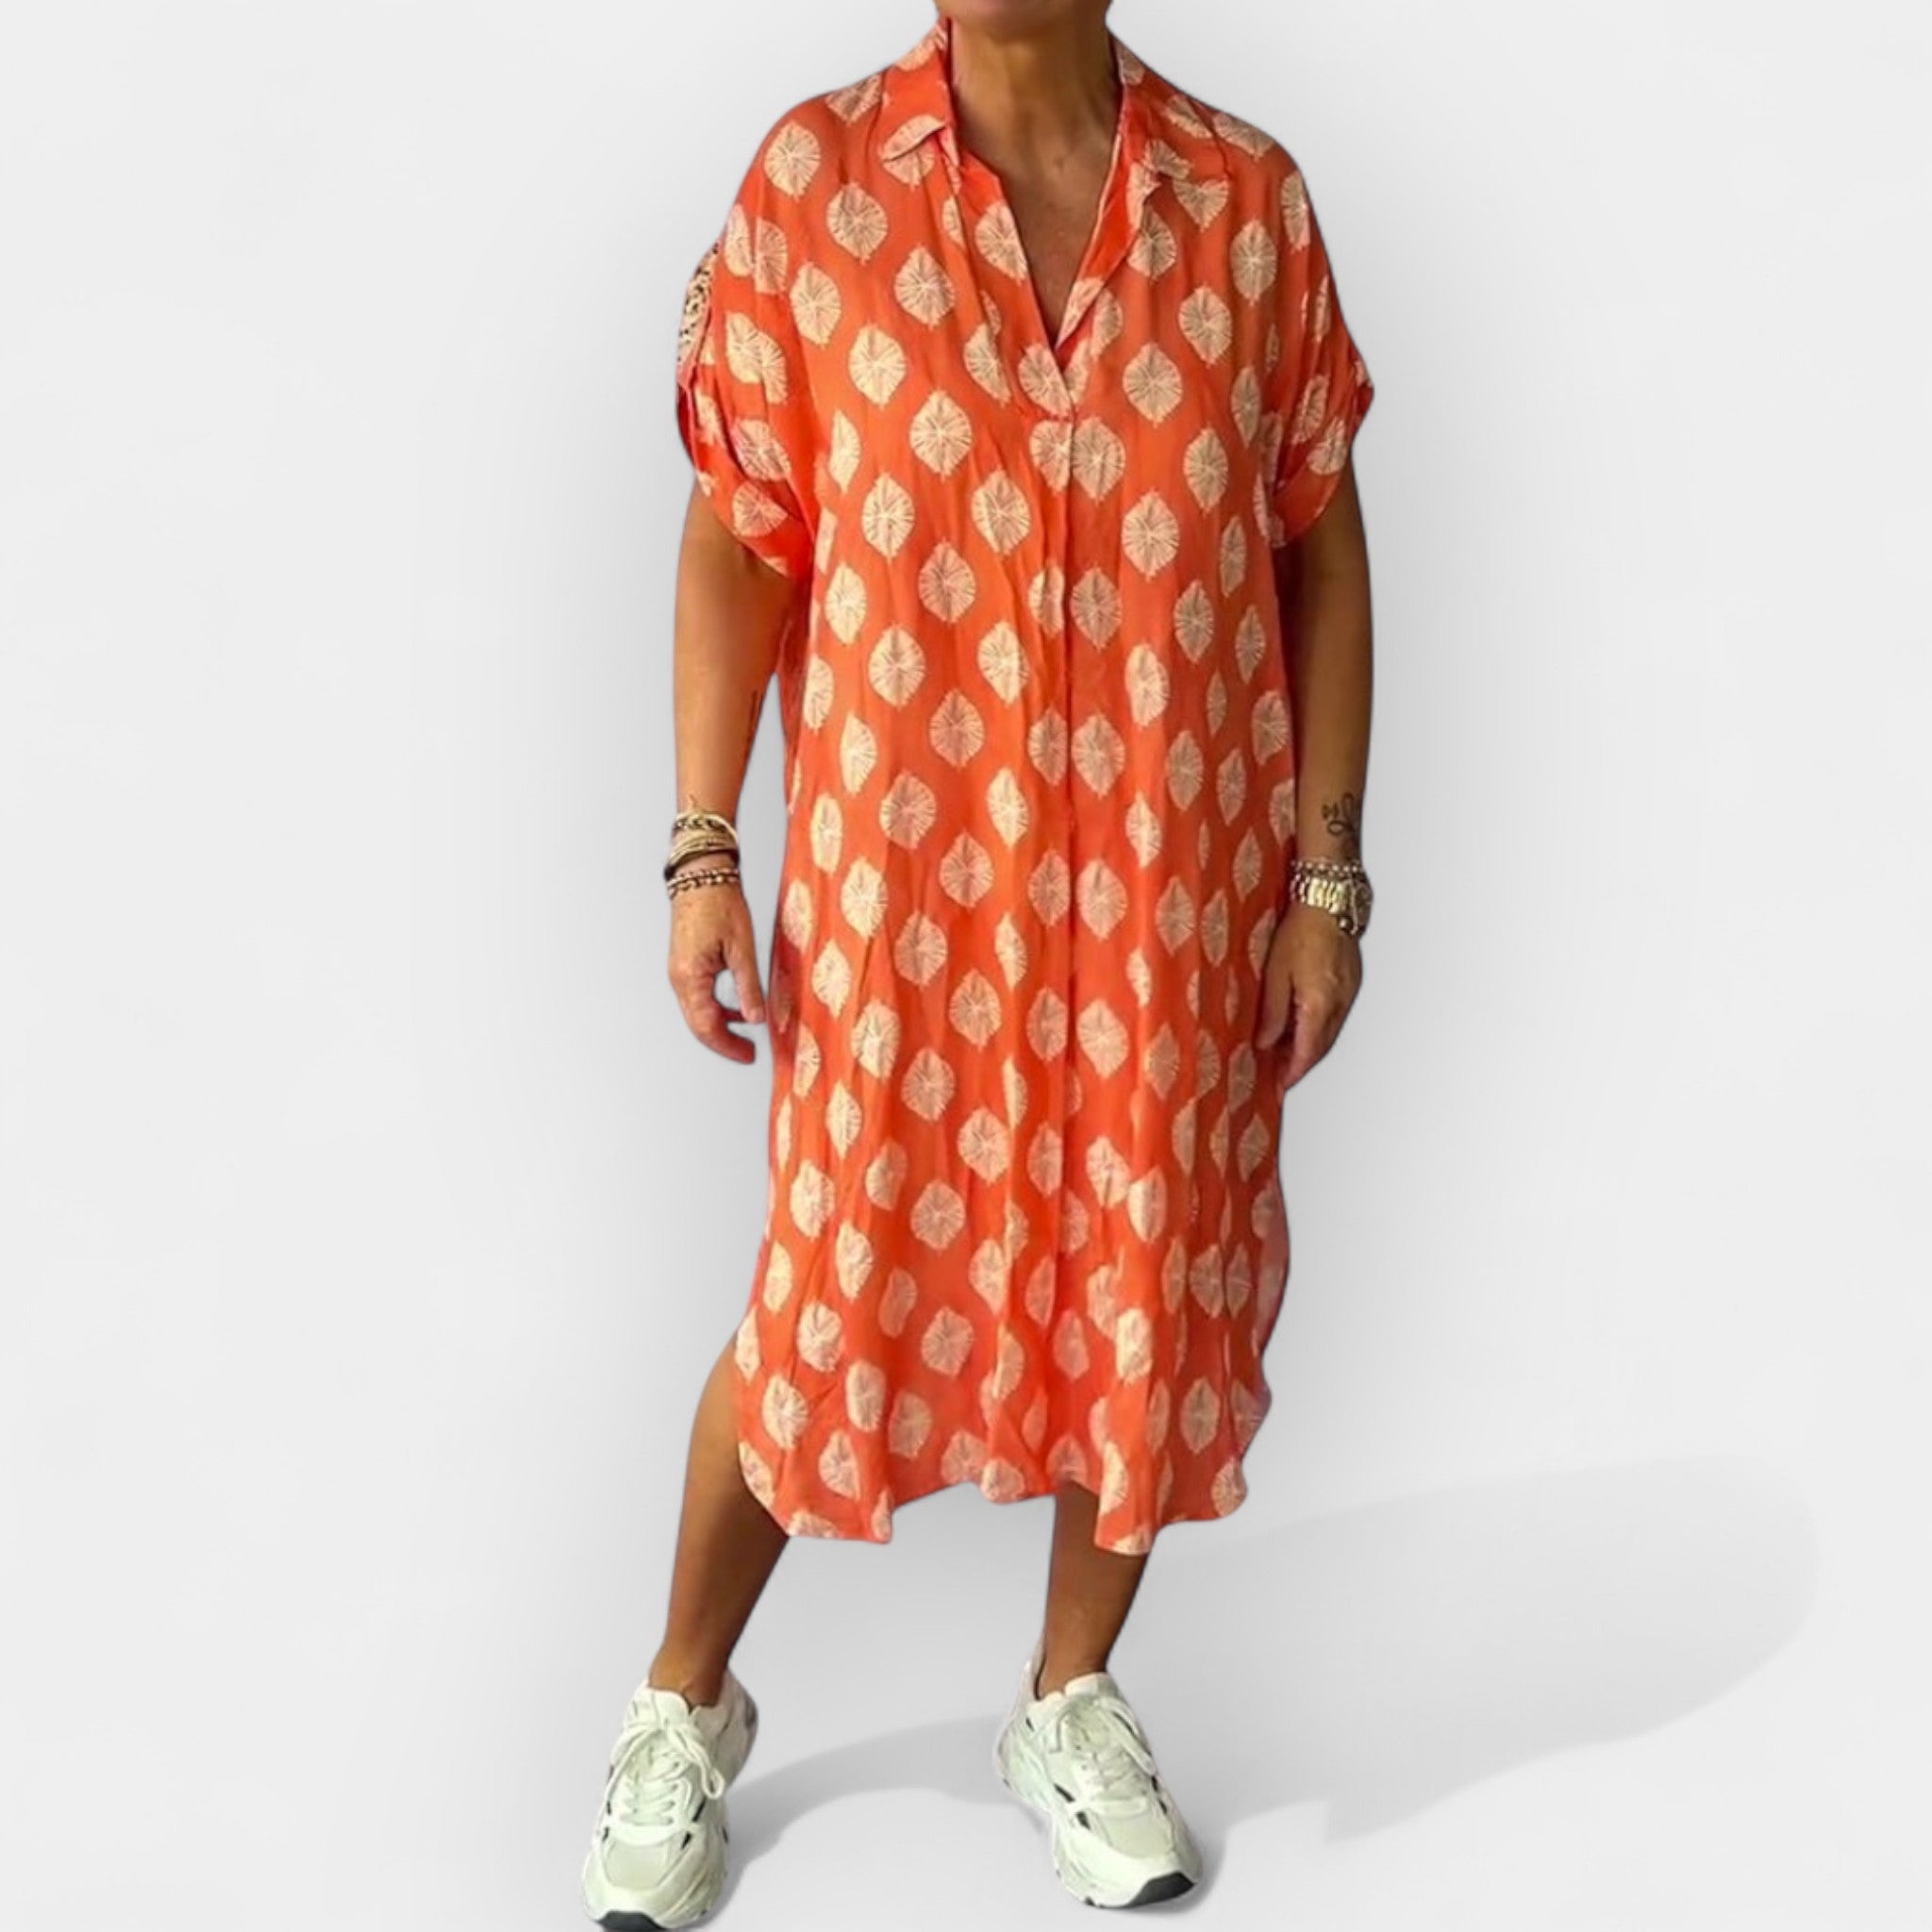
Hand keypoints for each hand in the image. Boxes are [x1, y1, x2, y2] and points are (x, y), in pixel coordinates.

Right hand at [668, 870, 766, 1063]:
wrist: (701, 876)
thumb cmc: (720, 904)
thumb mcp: (742, 948)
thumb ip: (748, 986)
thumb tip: (756, 1018)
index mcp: (690, 977)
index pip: (706, 1025)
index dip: (728, 1045)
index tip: (749, 1055)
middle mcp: (679, 978)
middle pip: (698, 1024)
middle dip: (723, 1041)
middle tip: (749, 1052)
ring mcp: (679, 972)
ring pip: (697, 1012)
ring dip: (720, 1025)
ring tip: (746, 1035)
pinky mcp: (685, 965)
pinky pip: (698, 996)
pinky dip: (716, 1008)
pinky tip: (737, 1009)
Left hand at [1255, 898, 1361, 1089]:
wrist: (1329, 900)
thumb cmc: (1301, 929)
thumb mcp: (1275, 973)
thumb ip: (1273, 1013)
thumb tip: (1264, 1043)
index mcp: (1320, 1004)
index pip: (1307, 1052)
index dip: (1293, 1072)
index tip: (1280, 1085)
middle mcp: (1340, 1002)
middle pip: (1321, 1047)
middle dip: (1301, 1064)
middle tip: (1279, 1074)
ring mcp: (1350, 992)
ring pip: (1330, 1032)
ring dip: (1310, 1046)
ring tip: (1285, 1051)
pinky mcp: (1352, 981)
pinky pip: (1336, 1014)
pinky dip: (1320, 1026)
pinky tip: (1302, 1023)